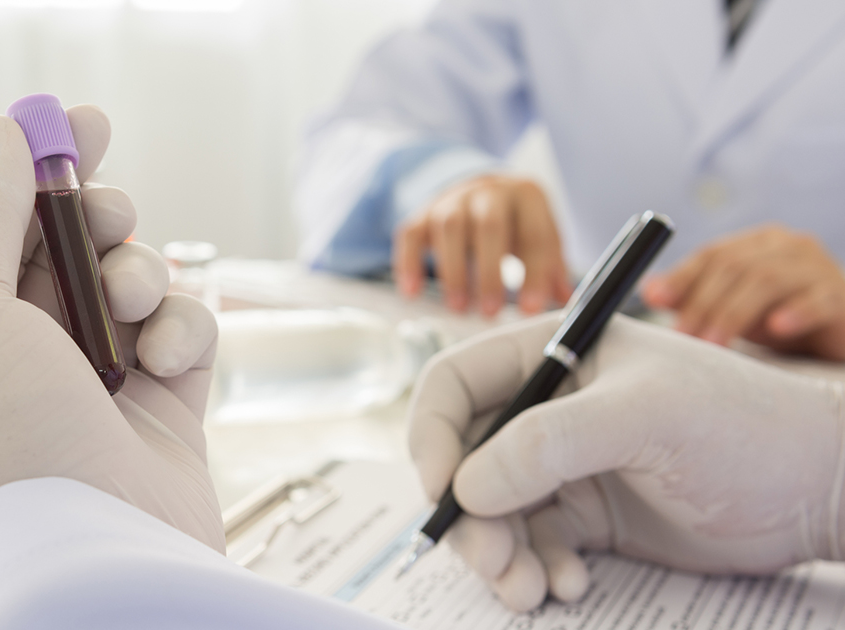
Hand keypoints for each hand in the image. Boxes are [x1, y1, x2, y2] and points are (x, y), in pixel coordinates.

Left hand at [0, 112, 221, 575]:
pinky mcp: (167, 418)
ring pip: (134, 287)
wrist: (89, 577)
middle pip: (70, 254)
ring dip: (139, 271)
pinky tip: (168, 353)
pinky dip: (184, 327)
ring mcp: (99, 394)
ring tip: (131, 298)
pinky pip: (187, 336)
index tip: (82, 121)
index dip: (37, 170)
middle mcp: (26, 367)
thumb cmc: (1, 454)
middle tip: (108, 211)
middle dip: (96, 216)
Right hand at [392, 175, 569, 316]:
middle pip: (489, 226)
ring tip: (459, 308)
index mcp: (526, 195)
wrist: (479, 189)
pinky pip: (410, 235)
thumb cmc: (515, 221)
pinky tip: (412, 292)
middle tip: (490, 312)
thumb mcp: (540, 234)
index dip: (535, 273)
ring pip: (449, 228)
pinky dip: (409, 263)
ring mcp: (451, 200)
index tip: (531, 310)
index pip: (534, 234)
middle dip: (490, 271)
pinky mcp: (422, 214)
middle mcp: (488, 192)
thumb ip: (553, 267)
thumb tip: (568, 303)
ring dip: (453, 271)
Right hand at [408, 314, 844, 611]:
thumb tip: (466, 487)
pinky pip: (533, 545)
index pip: (455, 384)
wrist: (818, 489)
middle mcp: (549, 407)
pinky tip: (569, 584)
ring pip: (492, 511)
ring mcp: (566, 464)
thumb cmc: (742, 427)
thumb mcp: (643, 418)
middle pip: (464, 458)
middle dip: (467, 514)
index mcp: (553, 355)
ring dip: (499, 555)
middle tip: (492, 561)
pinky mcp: (589, 515)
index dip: (432, 435)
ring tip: (529, 590)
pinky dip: (537, 570)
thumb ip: (548, 444)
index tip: (441, 491)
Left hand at [642, 224, 844, 359]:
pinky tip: (776, 328)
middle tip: (682, 335)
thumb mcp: (734, 305)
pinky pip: (818, 300)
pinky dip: (795, 312)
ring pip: (768, 280)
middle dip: (702, 303)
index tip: (655, 301)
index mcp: (758, 243)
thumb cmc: (783, 315)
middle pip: (735, 267)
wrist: (839, 332)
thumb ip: (694, 296)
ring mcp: (818, 267)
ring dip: (734, 313)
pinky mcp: (841, 295)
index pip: (712, 254)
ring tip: (713, 343)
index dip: (682, 277)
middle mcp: (787, 246)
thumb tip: (649, 289)